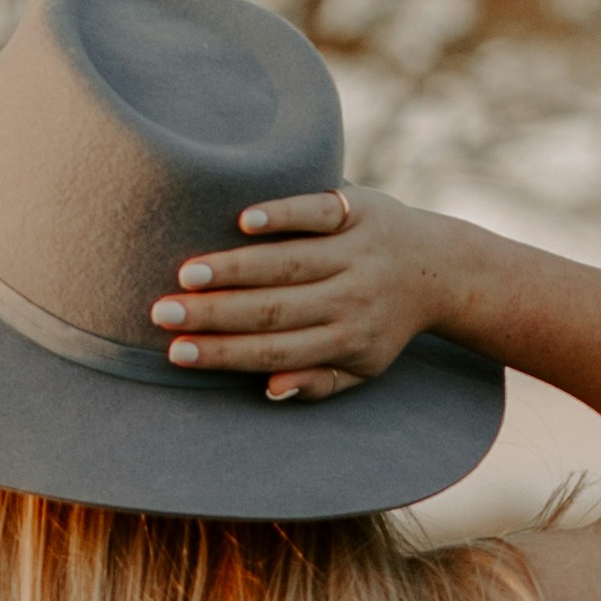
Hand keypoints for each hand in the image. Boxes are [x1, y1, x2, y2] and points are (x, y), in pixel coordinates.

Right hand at [150, 184, 449, 401]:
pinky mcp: (360, 210)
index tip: (176, 352)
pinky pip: (318, 211)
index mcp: (347, 340)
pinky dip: (283, 214)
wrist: (441, 269)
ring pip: (287, 262)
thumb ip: (318, 382)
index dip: (223, 353)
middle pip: (273, 308)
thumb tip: (270, 390)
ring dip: (234, 267)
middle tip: (160, 312)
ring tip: (186, 273)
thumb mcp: (362, 368)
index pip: (274, 350)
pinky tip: (243, 220)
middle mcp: (351, 297)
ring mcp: (355, 251)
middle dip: (214, 313)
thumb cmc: (385, 324)